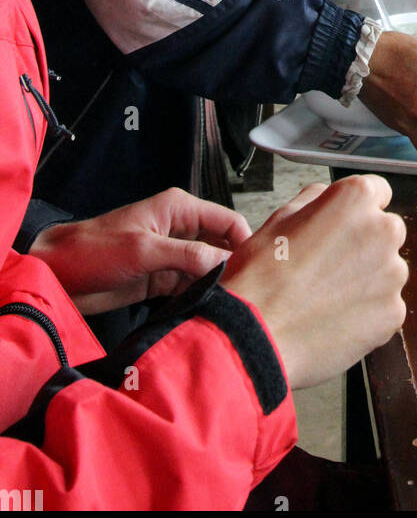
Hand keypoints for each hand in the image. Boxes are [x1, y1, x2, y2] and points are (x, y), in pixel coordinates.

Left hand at [30, 188, 250, 314]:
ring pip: (208, 268)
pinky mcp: (161, 278)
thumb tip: (225, 265)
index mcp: (179, 208)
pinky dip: (199, 295)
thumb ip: (187, 256)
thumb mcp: (144, 250)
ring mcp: (171, 255)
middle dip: (233, 266)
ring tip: (230, 305)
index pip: (227, 221)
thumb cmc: (94, 250)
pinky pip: (190, 285)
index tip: (256, 268)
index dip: (244, 242)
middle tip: (246, 291)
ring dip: (216, 284)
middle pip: (221, 246)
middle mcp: (180, 229)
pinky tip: (207, 309)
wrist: (58, 276)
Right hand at [221, 176, 407, 388]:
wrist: (258, 335)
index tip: (348, 223)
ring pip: (387, 270)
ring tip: (326, 295)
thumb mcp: (280, 217)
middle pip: (386, 231)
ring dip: (366, 278)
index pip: (377, 190)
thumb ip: (317, 199)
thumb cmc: (262, 277)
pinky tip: (334, 316)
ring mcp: (392, 274)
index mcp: (357, 199)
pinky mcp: (393, 312)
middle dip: (365, 244)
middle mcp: (382, 231)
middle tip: (329, 265)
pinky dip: (366, 311)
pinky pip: (385, 305)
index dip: (357, 209)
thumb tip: (328, 198)